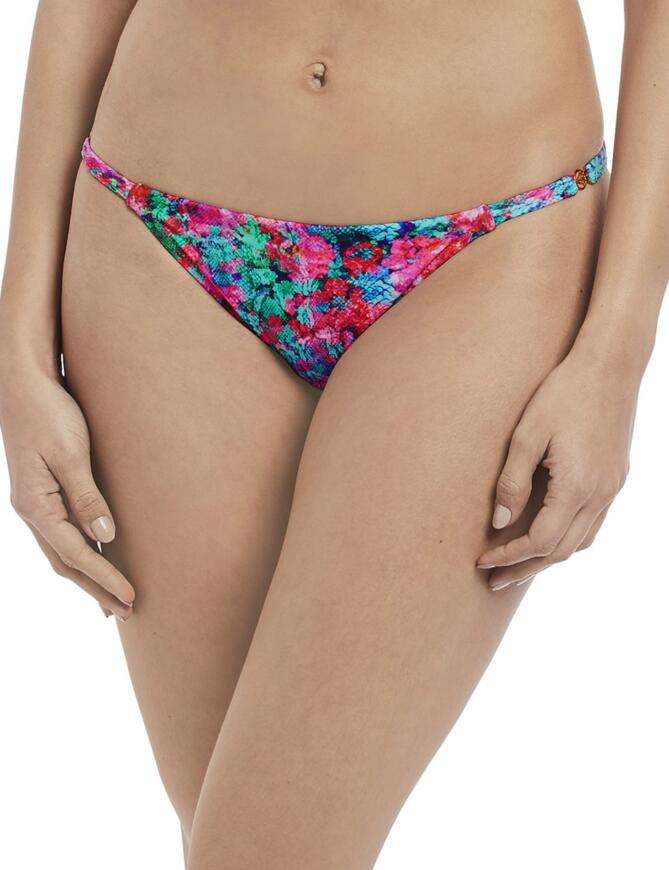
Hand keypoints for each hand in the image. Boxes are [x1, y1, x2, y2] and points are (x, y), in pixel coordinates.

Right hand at [0, 364, 133, 618]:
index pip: (75, 555)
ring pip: (63, 553)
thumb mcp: (70, 454)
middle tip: (127, 612)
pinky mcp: (44, 493)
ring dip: (89, 577)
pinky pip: (63, 535)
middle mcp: (32, 511)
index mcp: (35, 506)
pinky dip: (82, 554)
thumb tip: (106, 539)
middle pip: (66, 563)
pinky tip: (98, 560)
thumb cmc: (48, 413)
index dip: (104, 578)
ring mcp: (35, 503)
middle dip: (96, 589)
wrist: (23, 384)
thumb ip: (87, 498)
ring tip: (113, 600)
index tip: (131, 597)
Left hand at [477, 344, 638, 590]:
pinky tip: (548, 537)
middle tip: (495, 581)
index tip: (482, 561)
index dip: (509, 556)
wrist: (610, 366)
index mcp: (576, 487)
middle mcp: (599, 495)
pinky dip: (567, 539)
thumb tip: (498, 522)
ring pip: (579, 542)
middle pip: (560, 551)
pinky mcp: (615, 479)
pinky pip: (592, 524)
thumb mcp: (526, 435)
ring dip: (547, 559)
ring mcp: (611, 489)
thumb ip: (512, 482)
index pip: (539, 542)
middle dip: (525, 568)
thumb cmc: (562, 394)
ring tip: (518, 566)